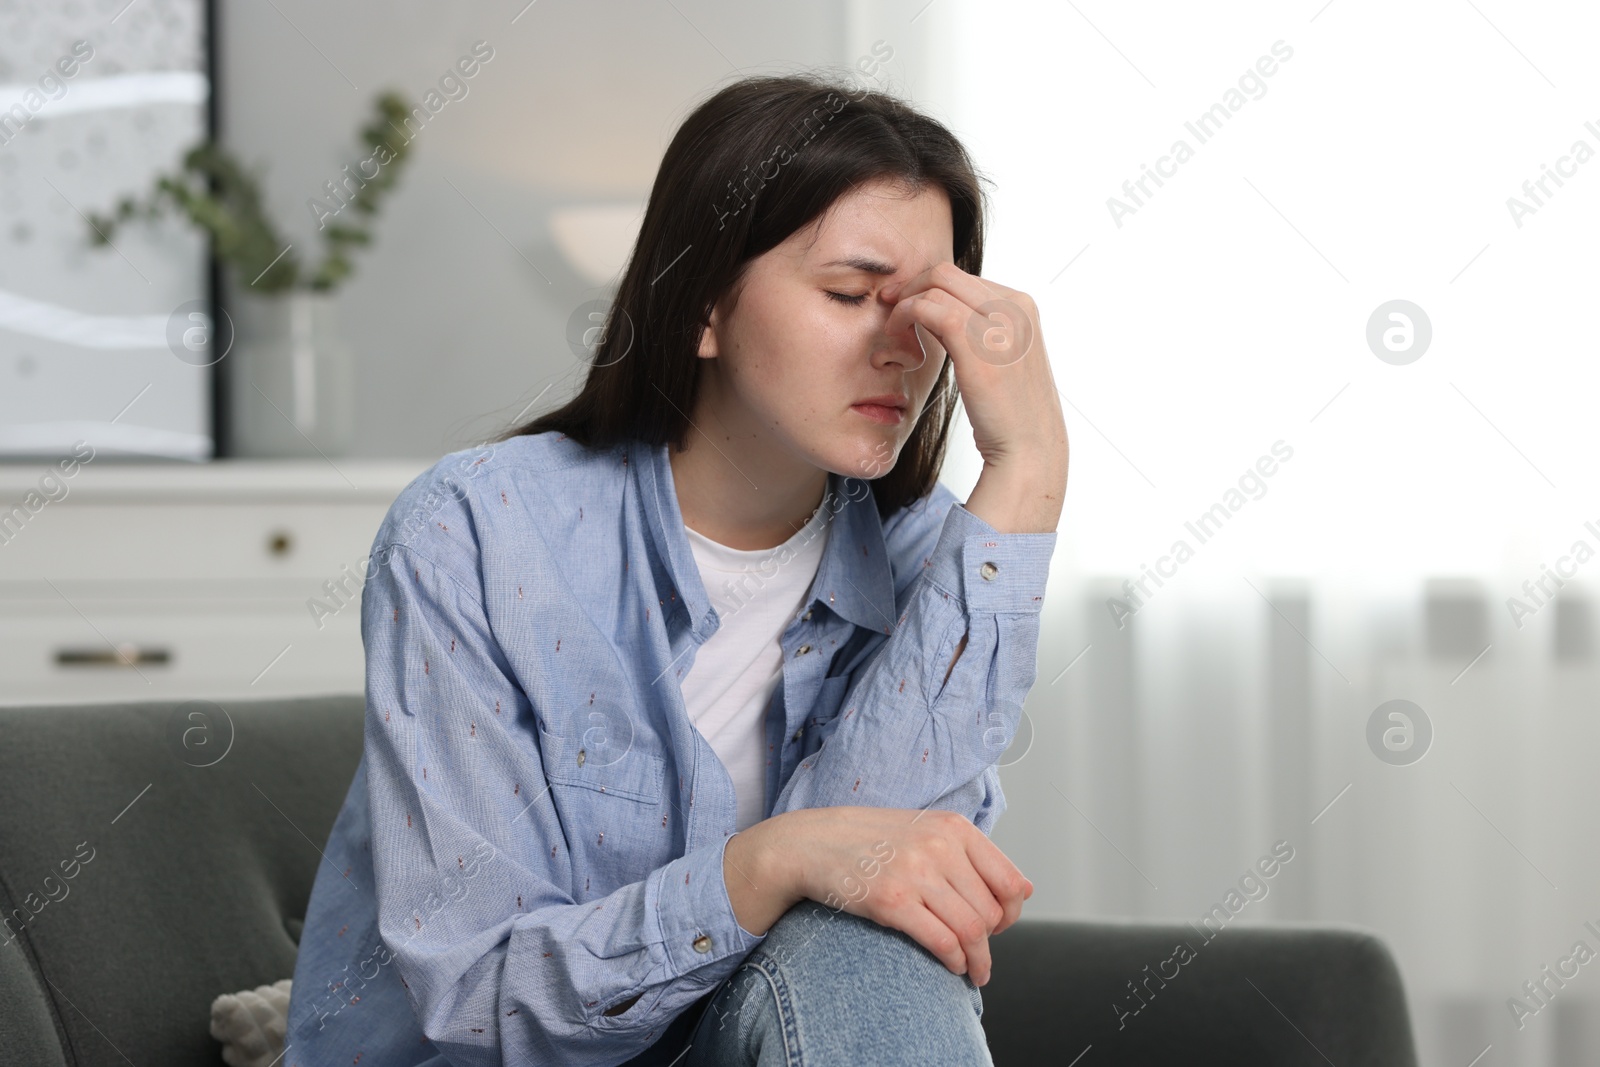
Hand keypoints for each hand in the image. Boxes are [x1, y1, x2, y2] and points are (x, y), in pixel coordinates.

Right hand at [773, 806, 1033, 986]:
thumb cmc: (871, 840)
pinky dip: (954, 961)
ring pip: (971, 930)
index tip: (1000, 926)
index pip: (1009, 881)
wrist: (811, 842)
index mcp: (954, 828)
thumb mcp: (926, 829)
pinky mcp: (891, 901)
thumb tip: (1023, 890)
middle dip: (991, 941)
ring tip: (973, 969)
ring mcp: (915, 873)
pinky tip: (951, 965)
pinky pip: (941, 941)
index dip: (1011, 913)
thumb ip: (971, 855)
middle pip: (991, 912)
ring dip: (977, 959)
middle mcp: (940, 847)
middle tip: (980, 952)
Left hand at [881, 263, 1067, 477]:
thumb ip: (976, 329)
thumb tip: (936, 311)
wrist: (1029, 448)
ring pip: (935, 285)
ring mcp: (999, 323)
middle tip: (889, 304)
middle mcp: (1014, 307)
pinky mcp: (977, 343)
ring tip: (892, 328)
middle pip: (947, 273)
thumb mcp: (1000, 358)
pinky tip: (896, 335)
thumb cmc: (1010, 412)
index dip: (929, 287)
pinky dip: (905, 314)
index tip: (906, 303)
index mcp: (1022, 307)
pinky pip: (929, 308)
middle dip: (911, 285)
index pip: (964, 278)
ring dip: (903, 302)